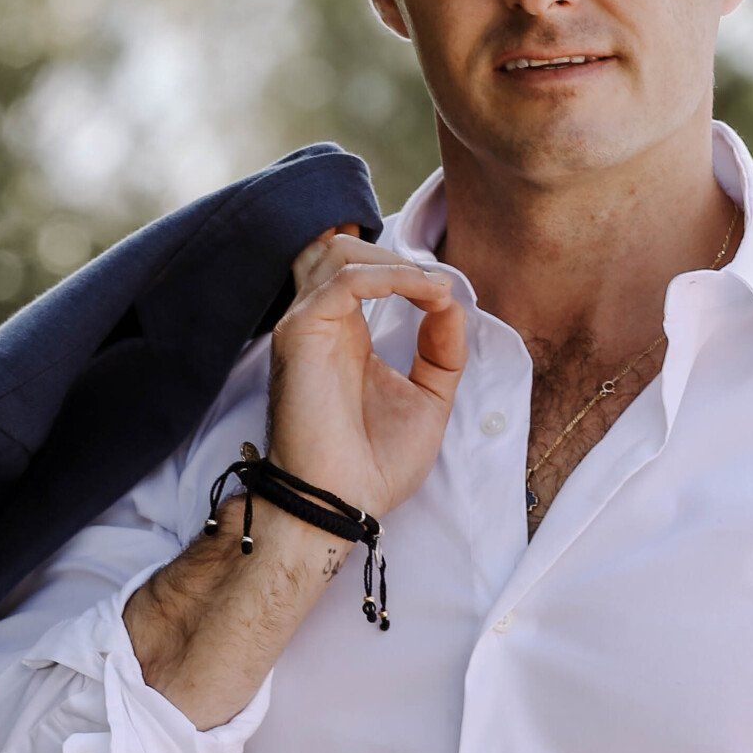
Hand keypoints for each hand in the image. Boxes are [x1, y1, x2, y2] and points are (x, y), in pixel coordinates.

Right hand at [266, 222, 466, 519]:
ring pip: (338, 253)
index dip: (403, 267)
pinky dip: (391, 277)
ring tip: (433, 289)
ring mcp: (306, 326)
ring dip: (394, 261)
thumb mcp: (428, 399)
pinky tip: (424, 294)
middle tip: (436, 287)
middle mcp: (321, 324)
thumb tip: (450, 302)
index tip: (445, 294)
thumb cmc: (374, 464)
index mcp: (344, 335)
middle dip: (394, 255)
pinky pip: (345, 280)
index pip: (358, 270)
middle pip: (340, 248)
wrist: (340, 504)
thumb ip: (441, 350)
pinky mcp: (302, 333)